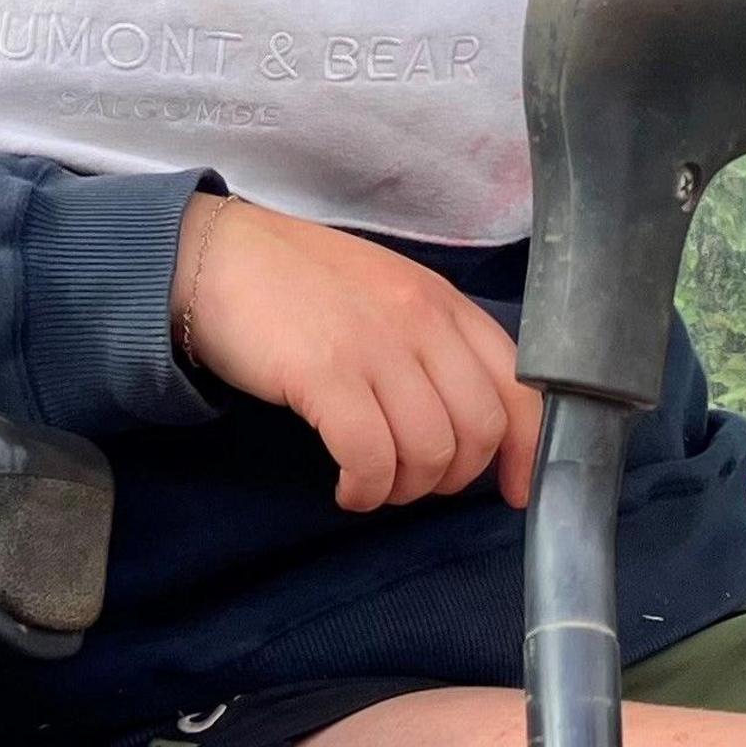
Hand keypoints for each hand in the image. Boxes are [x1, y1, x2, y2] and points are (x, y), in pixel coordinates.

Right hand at [176, 196, 544, 511]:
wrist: (217, 257)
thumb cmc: (301, 283)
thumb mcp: (389, 296)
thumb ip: (434, 343)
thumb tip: (471, 422)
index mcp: (445, 303)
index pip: (521, 386)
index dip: (528, 451)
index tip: (512, 490)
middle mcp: (422, 320)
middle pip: (479, 430)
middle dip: (452, 477)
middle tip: (411, 481)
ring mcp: (375, 345)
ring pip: (430, 451)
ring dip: (404, 489)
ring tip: (372, 486)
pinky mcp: (326, 373)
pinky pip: (371, 457)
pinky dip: (365, 489)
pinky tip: (347, 489)